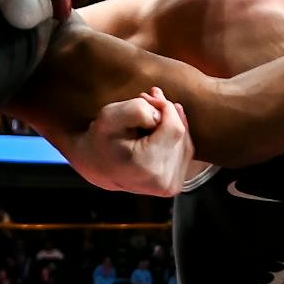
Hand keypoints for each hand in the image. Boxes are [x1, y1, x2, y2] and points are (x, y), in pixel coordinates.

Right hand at [69, 88, 190, 196]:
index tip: (148, 97)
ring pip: (185, 142)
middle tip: (148, 101)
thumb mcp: (110, 116)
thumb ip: (137, 110)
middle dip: (167, 114)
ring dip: (171, 124)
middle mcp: (162, 181)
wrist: (98, 166)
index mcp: (147, 166)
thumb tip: (162, 114)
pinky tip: (158, 129)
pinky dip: (174, 138)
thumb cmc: (102, 139)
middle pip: (181, 134)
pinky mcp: (174, 185)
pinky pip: (185, 152)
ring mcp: (170, 185)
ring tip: (151, 114)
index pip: (174, 128)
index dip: (165, 107)